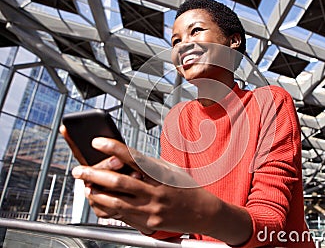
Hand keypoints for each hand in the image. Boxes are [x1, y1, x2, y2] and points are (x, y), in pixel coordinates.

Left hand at [70, 137, 222, 236]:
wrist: (203, 213)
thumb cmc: (187, 188)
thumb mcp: (170, 169)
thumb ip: (148, 165)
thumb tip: (124, 158)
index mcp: (161, 174)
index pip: (133, 158)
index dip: (113, 148)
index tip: (96, 142)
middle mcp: (155, 192)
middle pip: (118, 182)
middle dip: (94, 174)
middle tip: (79, 170)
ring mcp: (150, 210)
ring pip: (114, 202)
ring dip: (95, 193)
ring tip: (86, 186)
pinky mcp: (147, 224)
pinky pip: (120, 216)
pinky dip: (105, 208)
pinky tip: (98, 202)